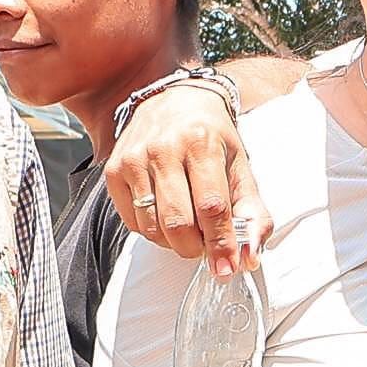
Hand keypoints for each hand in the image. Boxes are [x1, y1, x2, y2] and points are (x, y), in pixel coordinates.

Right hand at [102, 84, 260, 272]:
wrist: (173, 100)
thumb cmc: (211, 137)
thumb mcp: (241, 166)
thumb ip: (252, 212)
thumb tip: (250, 255)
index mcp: (202, 143)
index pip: (212, 206)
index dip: (221, 242)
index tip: (228, 266)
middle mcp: (164, 149)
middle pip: (178, 222)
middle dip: (196, 248)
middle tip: (206, 249)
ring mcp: (134, 159)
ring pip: (152, 227)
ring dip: (174, 243)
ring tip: (189, 232)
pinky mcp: (114, 170)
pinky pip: (132, 222)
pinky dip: (152, 232)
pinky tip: (166, 217)